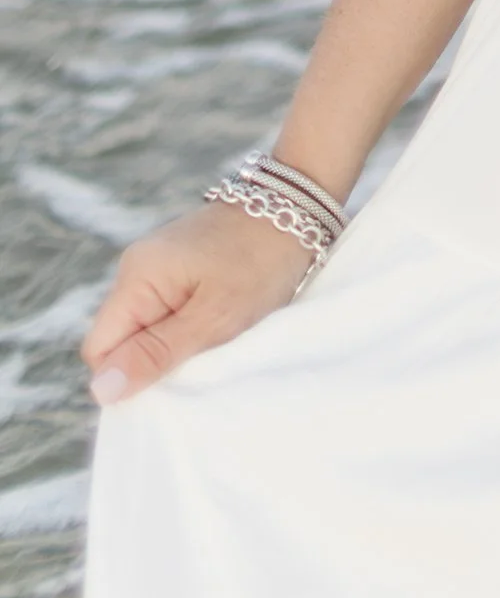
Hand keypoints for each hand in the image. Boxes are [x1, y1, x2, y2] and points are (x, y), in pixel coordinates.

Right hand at [83, 203, 314, 403]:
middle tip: (203, 353)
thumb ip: (156, 354)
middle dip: (155, 357)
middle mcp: (137, 266)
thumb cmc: (261, 263)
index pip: (100, 350)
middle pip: (121, 339)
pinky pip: (165, 309)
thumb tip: (100, 391)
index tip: (178, 370)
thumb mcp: (213, 319)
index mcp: (136, 276)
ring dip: (175, 341)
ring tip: (216, 333)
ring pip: (145, 326)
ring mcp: (157, 263)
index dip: (130, 373)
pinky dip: (188, 322)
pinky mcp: (179, 264)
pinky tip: (219, 316)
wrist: (300, 206)